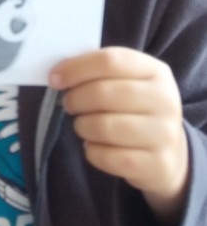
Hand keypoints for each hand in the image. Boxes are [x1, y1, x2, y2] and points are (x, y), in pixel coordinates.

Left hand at [50, 47, 188, 222]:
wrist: (170, 154)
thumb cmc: (136, 110)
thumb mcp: (129, 82)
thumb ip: (99, 72)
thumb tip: (58, 74)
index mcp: (156, 71)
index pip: (110, 61)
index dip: (76, 68)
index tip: (55, 78)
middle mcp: (165, 101)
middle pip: (102, 93)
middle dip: (76, 99)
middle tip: (69, 104)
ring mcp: (164, 134)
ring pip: (102, 127)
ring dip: (82, 126)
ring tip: (84, 125)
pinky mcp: (157, 165)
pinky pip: (106, 157)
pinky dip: (92, 151)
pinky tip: (96, 146)